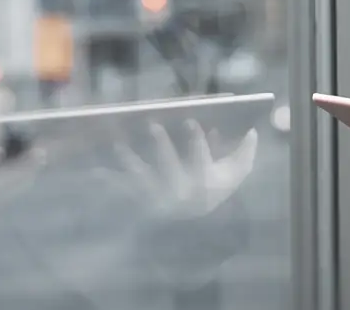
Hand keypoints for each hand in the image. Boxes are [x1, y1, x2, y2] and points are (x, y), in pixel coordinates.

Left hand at [100, 119, 258, 219]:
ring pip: (142, 179)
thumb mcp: (235, 175)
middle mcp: (180, 192)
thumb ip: (245, 153)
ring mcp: (159, 198)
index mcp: (203, 183)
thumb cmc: (216, 190)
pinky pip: (124, 191)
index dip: (196, 141)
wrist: (195, 227)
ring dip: (129, 162)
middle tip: (151, 124)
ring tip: (118, 145)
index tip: (189, 121)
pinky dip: (109, 182)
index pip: (201, 160)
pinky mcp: (142, 202)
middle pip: (169, 167)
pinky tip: (95, 172)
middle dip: (161, 146)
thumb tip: (253, 130)